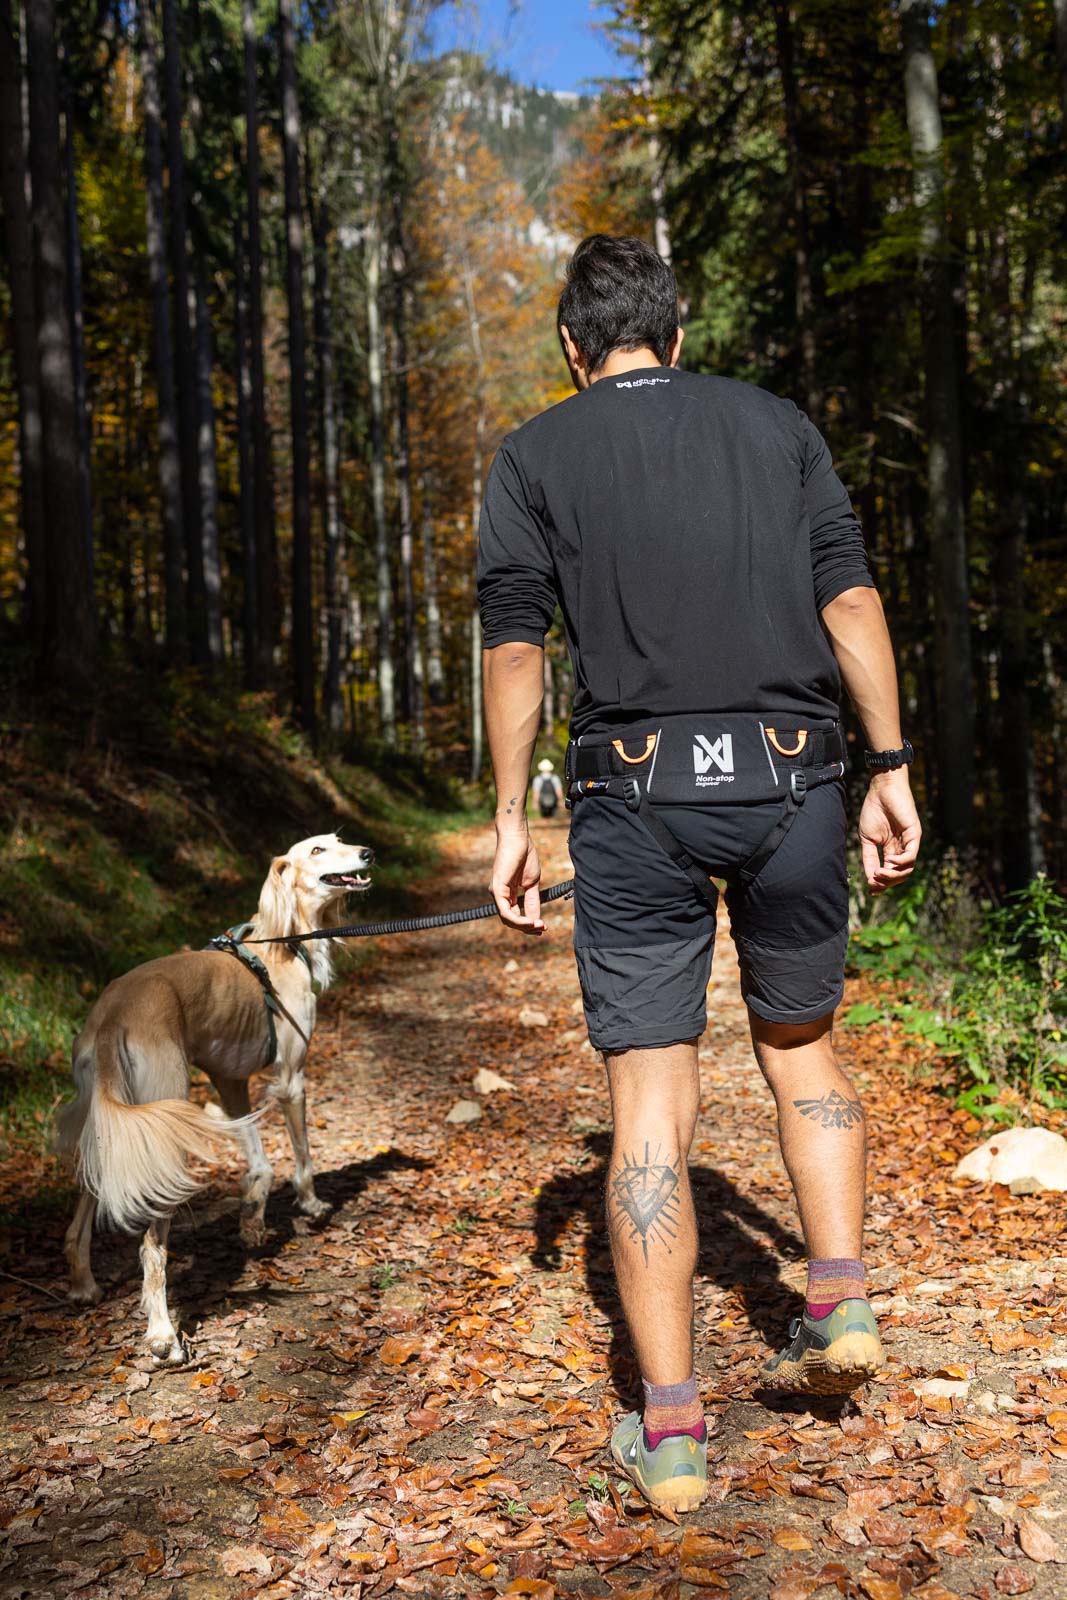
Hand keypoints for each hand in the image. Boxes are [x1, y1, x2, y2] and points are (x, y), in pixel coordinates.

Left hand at [490, 825, 544, 934]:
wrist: (519, 839)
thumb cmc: (525, 856)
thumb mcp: (532, 884)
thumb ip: (533, 901)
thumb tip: (537, 920)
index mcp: (508, 894)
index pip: (515, 916)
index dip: (529, 925)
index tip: (544, 927)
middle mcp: (499, 895)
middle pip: (511, 921)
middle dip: (528, 928)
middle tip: (543, 928)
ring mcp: (497, 893)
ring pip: (507, 919)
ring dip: (524, 926)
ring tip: (538, 926)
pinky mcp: (497, 889)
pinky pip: (505, 912)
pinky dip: (518, 920)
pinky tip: (530, 922)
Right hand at [858, 771, 921, 892]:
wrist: (880, 790)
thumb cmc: (874, 810)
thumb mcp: (867, 839)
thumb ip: (869, 858)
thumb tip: (870, 879)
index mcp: (891, 850)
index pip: (890, 872)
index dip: (882, 883)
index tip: (871, 890)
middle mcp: (903, 848)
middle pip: (900, 875)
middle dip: (886, 882)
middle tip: (874, 882)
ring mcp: (910, 842)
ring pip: (907, 869)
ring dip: (892, 875)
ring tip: (879, 873)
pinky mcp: (914, 834)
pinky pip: (911, 855)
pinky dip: (900, 862)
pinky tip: (889, 862)